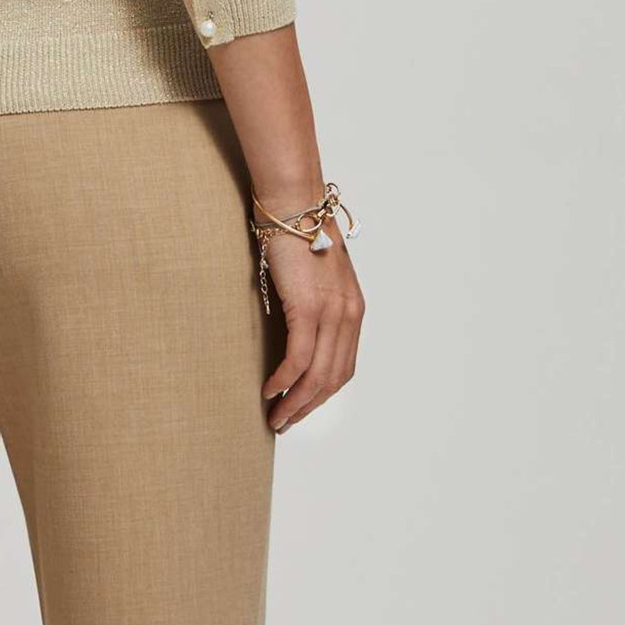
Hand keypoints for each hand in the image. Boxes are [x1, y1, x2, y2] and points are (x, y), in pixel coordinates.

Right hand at [257, 203, 363, 433]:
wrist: (294, 202)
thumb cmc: (297, 232)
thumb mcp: (316, 276)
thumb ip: (316, 304)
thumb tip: (296, 330)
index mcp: (353, 309)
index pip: (343, 366)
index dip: (323, 393)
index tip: (302, 406)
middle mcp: (349, 315)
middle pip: (333, 378)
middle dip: (309, 406)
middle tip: (286, 422)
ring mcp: (331, 313)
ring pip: (317, 375)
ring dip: (296, 402)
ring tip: (276, 417)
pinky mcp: (309, 308)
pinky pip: (299, 358)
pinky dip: (285, 381)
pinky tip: (271, 390)